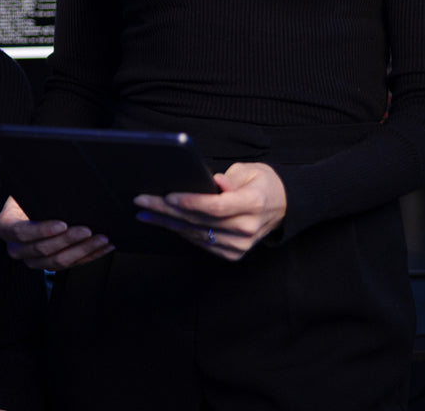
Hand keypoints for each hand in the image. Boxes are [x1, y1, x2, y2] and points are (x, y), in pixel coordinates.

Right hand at [0, 196, 113, 270]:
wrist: (26, 207)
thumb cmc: (27, 196)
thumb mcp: (25, 190)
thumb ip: (35, 191)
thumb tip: (55, 182)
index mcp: (5, 227)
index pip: (22, 232)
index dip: (43, 230)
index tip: (63, 224)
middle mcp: (17, 248)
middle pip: (42, 250)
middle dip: (69, 240)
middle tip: (87, 230)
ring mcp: (33, 259)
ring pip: (58, 262)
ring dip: (83, 251)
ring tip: (100, 239)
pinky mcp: (50, 265)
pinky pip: (70, 265)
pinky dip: (89, 256)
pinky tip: (102, 247)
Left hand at [133, 162, 285, 260]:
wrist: (282, 207)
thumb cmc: (262, 183)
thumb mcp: (251, 170)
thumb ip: (230, 178)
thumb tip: (212, 183)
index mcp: (253, 203)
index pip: (216, 206)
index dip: (190, 202)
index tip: (167, 195)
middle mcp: (247, 228)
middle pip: (200, 221)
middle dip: (167, 210)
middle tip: (142, 200)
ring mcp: (240, 245)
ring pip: (196, 234)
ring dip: (167, 223)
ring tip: (144, 211)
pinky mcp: (233, 254)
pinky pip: (201, 242)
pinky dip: (180, 231)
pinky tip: (163, 222)